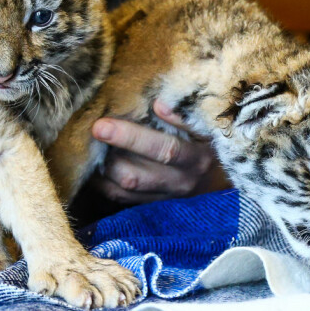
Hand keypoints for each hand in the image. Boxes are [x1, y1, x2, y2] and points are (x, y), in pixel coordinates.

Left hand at [87, 99, 221, 204]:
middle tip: (85, 137)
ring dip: (101, 172)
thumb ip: (184, 115)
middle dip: (105, 157)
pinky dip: (103, 183)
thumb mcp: (206, 126)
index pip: (162, 149)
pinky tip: (93, 165)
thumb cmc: (210, 141)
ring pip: (124, 190)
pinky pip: (122, 199)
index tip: (102, 124)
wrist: (223, 178)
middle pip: (135, 175)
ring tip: (86, 149)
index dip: (131, 138)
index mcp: (196, 159)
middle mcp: (181, 183)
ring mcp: (166, 198)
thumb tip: (158, 104)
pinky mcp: (155, 206)